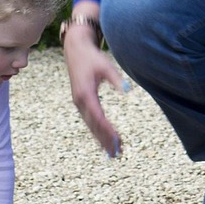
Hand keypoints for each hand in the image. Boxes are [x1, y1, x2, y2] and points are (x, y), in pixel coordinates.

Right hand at [63, 17, 126, 156]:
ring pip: (91, 126)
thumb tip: (128, 90)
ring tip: (114, 152)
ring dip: (102, 139)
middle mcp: (80, 101)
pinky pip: (90, 121)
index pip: (98, 117)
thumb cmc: (92, 57)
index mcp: (85, 94)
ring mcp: (79, 103)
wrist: (75, 50)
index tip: (118, 140)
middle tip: (118, 153)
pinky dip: (98, 131)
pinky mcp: (81, 102)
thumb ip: (117, 79)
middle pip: (94, 126)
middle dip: (106, 140)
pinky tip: (105, 140)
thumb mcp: (106, 66)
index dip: (108, 130)